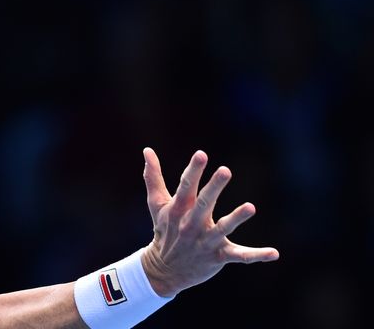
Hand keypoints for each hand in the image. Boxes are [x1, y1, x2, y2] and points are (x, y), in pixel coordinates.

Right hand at [139, 148, 278, 296]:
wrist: (164, 271)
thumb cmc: (164, 231)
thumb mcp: (156, 204)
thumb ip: (153, 177)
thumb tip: (147, 150)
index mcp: (178, 209)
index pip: (185, 187)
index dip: (193, 171)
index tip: (201, 155)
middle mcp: (191, 225)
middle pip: (203, 204)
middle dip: (214, 188)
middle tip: (225, 170)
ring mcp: (205, 241)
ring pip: (222, 229)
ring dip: (236, 219)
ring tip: (250, 207)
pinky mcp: (218, 257)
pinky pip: (239, 256)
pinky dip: (256, 256)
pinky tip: (274, 253)